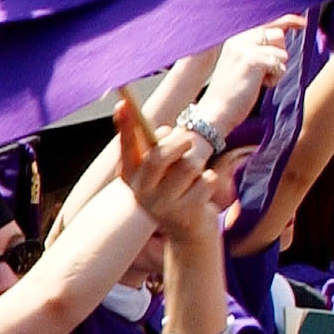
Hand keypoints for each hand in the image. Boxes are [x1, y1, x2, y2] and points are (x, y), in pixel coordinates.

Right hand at [122, 121, 218, 238]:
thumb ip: (161, 149)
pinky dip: (210, 180)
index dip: (125, 126)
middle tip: (189, 139)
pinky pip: (205, 182)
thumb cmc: (176, 189)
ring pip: (188, 167)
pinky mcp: (184, 214)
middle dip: (178, 144)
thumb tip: (163, 133)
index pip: (126, 147)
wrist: (189, 230)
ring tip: (198, 173)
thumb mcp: (164, 169)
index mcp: (131, 177)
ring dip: (198, 165)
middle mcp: (140, 193)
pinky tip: (203, 189)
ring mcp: (161, 206)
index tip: (122, 103)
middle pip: (158, 157)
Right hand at [193, 18, 295, 136]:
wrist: (214, 112)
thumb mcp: (244, 64)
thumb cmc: (231, 93)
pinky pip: (279, 64)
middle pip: (278, 34)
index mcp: (235, 38)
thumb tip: (284, 32)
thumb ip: (259, 48)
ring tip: (258, 81)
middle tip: (264, 72)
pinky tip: (259, 86)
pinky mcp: (252, 60)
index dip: (288, 20)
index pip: (267, 23)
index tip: (303, 23)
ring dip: (277, 68)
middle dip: (278, 54)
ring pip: (281, 51)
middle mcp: (238, 39)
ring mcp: (244, 48)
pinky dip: (274, 78)